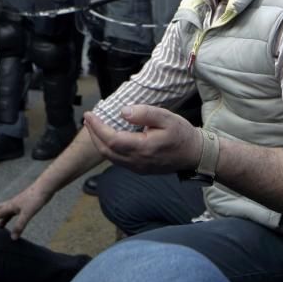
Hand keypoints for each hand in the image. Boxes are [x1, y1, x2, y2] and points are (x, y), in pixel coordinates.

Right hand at [0, 183, 53, 239]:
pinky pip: (14, 211)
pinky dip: (11, 216)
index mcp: (10, 206)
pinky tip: (14, 217)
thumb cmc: (35, 199)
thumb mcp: (27, 214)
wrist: (45, 187)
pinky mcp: (25, 203)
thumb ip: (19, 226)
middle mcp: (12, 204)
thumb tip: (12, 238)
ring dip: (1, 218)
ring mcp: (18, 203)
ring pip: (6, 211)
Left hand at [82, 105, 201, 174]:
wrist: (195, 154)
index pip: (112, 139)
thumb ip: (144, 113)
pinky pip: (118, 161)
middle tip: (88, 119)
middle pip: (106, 150)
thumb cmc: (182, 134)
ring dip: (99, 142)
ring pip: (111, 158)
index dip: (97, 127)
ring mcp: (138, 168)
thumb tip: (122, 112)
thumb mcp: (166, 117)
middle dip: (94, 134)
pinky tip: (108, 138)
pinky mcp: (140, 169)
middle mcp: (137, 161)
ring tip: (93, 127)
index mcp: (143, 148)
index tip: (89, 115)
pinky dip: (108, 149)